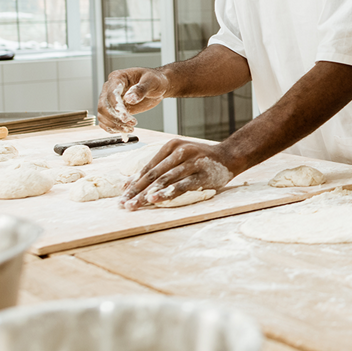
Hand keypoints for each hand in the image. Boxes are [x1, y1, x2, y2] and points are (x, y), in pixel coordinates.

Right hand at [96, 68, 169, 132]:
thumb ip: (140, 89)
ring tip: (130, 129)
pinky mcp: (113, 109)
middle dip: (116, 118)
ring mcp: (110, 99)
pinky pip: (105, 120)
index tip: (125, 117)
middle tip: (132, 124)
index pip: (111, 93)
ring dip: (114, 125)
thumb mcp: (151, 82)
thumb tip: (129, 98)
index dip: (116, 107)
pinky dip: (111, 128)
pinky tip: (122, 130)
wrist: (157, 86)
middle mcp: (110, 88)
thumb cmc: (155, 80)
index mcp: (118, 77)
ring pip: (102, 115)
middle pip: (103, 106)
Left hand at [119, 139, 236, 210]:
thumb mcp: (179, 157)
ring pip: (165, 179)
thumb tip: (131, 183)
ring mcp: (192, 162)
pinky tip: (157, 199)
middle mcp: (181, 151)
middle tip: (125, 204)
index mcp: (172, 146)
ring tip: (136, 204)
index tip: (123, 195)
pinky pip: (182, 185)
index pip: (148, 167)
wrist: (228, 156)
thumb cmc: (200, 159)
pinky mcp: (202, 173)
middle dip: (137, 191)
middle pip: (154, 174)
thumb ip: (159, 167)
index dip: (134, 182)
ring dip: (148, 193)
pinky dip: (168, 192)